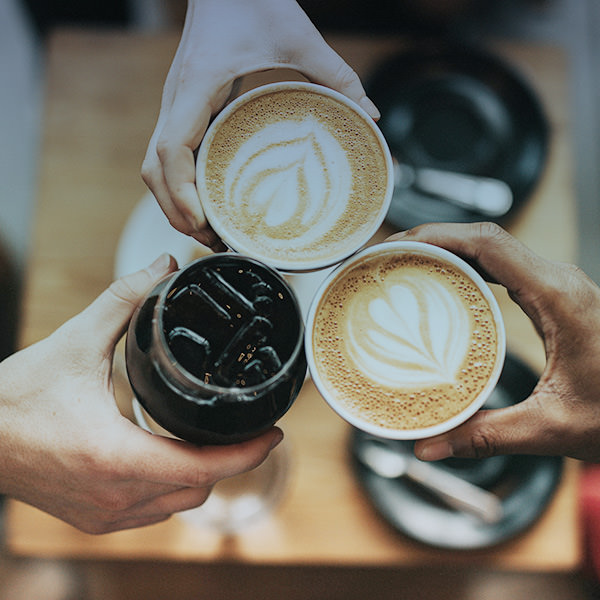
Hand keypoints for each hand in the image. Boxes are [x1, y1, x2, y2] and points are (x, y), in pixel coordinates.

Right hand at [0, 254, 281, 532]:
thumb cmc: (16, 397)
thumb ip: (124, 300)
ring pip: (179, 504)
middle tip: (248, 428)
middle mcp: (114, 495)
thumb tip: (164, 266)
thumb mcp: (75, 341)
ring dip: (204, 476)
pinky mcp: (94, 519)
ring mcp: (104, 514)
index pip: (204, 468)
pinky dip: (173, 488)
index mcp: (115, 456)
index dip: (247, 453)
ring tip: (218, 441)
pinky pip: (153, 512)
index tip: (275, 433)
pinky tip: (174, 461)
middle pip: (200, 488)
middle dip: (232, 460)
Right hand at [141, 0, 377, 249]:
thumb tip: (371, 117)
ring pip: (155, 167)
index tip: (204, 223)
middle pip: (154, 171)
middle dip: (176, 212)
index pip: (169, 151)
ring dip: (174, 203)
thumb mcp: (299, 36)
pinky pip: (169, 156)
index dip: (180, 194)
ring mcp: (175, 106)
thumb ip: (337, 75)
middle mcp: (176, 101)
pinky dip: (180, 186)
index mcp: (196, 87)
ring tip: (209, 232)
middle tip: (213, 241)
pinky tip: (208, 202)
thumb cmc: (251, 0)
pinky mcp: (184, 109)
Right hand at [387, 222, 599, 461]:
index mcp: (558, 297)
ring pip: (493, 247)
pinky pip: (503, 266)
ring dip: (448, 248)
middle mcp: (558, 281)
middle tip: (388, 257)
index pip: (488, 243)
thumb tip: (427, 447)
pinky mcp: (554, 296)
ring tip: (405, 264)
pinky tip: (445, 284)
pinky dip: (467, 265)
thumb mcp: (553, 427)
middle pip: (484, 237)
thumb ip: (486, 436)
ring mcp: (557, 285)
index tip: (396, 245)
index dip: (436, 235)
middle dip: (431, 238)